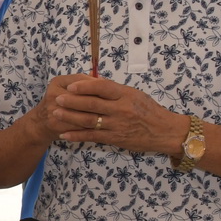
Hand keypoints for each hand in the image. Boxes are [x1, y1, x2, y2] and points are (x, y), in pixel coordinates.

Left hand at [49, 76, 185, 154]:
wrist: (165, 131)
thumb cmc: (150, 111)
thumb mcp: (135, 95)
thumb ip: (116, 91)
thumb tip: (94, 82)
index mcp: (126, 95)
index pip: (102, 87)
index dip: (84, 86)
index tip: (71, 86)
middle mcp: (121, 109)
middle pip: (92, 104)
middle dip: (72, 101)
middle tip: (57, 98)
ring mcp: (117, 125)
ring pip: (89, 120)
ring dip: (70, 117)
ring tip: (56, 113)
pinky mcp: (115, 138)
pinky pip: (92, 136)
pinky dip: (77, 135)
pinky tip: (64, 134)